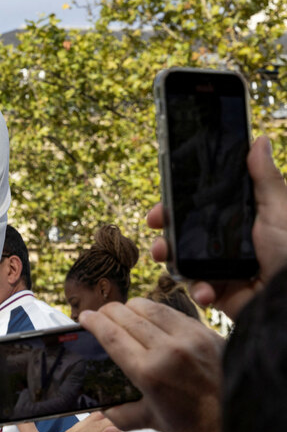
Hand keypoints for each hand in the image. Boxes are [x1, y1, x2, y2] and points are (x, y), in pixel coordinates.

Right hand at [79, 298, 224, 431]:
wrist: (241, 422)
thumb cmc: (200, 427)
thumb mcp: (154, 422)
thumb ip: (121, 413)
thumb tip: (101, 409)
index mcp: (149, 373)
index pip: (111, 334)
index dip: (93, 321)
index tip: (84, 317)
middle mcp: (167, 350)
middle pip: (126, 315)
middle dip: (107, 312)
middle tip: (100, 315)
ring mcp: (188, 338)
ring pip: (149, 307)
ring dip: (130, 307)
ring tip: (122, 311)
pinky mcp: (205, 332)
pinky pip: (173, 312)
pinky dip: (156, 311)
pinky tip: (150, 316)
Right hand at [149, 135, 286, 318]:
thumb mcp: (278, 210)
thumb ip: (265, 178)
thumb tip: (260, 139)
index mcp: (236, 221)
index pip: (198, 210)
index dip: (176, 207)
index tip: (162, 207)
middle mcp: (225, 244)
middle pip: (183, 234)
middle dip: (164, 233)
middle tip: (156, 230)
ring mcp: (219, 268)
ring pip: (181, 261)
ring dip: (170, 259)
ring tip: (165, 257)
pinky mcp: (218, 292)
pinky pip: (196, 288)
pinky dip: (197, 289)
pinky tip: (206, 290)